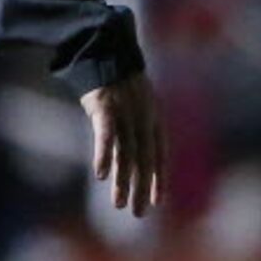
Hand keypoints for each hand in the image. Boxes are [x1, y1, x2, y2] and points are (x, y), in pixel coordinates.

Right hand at [81, 72, 165, 217]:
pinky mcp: (105, 106)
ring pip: (126, 153)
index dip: (159, 178)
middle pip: (144, 159)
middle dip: (141, 187)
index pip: (159, 154)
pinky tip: (101, 176)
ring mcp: (125, 112)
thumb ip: (136, 126)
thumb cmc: (117, 78)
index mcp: (153, 118)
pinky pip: (106, 135)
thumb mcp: (135, 101)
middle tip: (138, 212)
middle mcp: (142, 117)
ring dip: (123, 181)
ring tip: (119, 204)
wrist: (105, 47)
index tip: (157, 201)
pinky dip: (104, 155)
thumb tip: (132, 148)